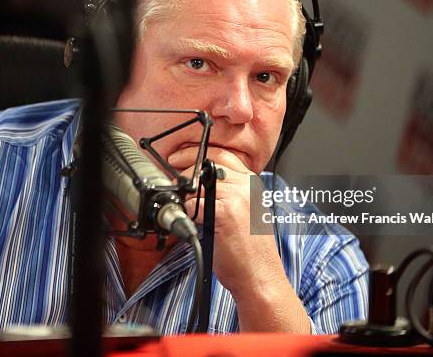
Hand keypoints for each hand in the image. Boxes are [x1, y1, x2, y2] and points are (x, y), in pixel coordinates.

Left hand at [167, 146, 286, 299]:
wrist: (261, 277)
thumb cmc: (252, 252)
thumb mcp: (246, 213)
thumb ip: (228, 193)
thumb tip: (196, 184)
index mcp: (253, 184)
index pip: (223, 156)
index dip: (197, 154)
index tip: (180, 158)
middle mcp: (247, 187)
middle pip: (208, 165)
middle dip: (185, 169)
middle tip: (172, 177)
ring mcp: (237, 198)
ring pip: (198, 184)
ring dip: (185, 195)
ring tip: (183, 207)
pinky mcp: (224, 213)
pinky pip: (193, 204)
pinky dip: (187, 212)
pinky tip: (190, 222)